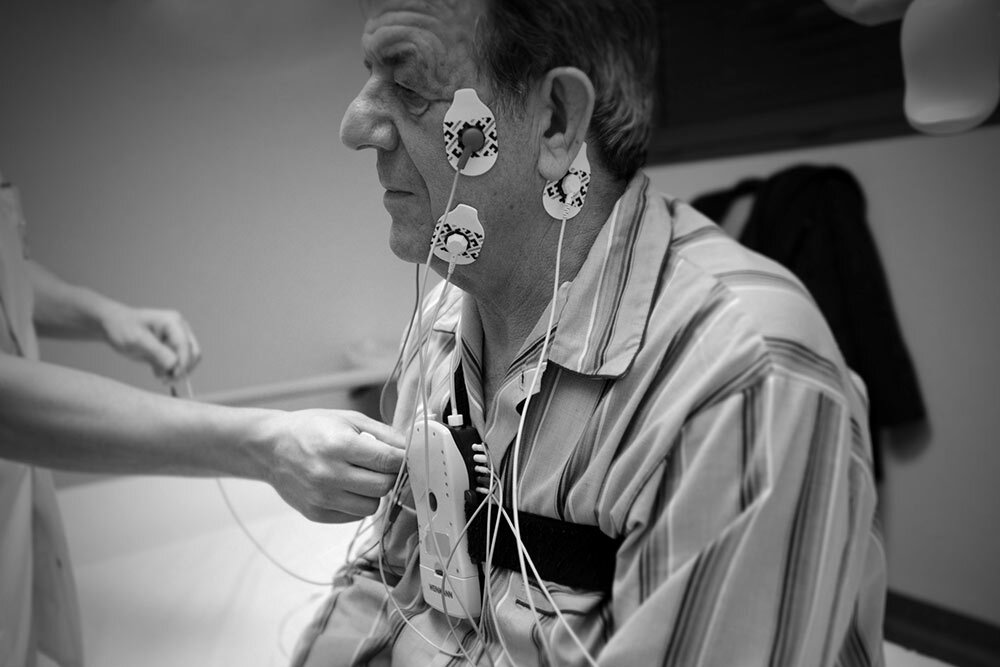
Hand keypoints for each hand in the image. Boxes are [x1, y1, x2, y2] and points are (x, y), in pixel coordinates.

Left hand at [101, 304, 201, 379]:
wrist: (112, 326)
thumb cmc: (122, 327)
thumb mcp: (137, 339)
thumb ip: (157, 352)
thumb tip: (174, 365)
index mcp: (173, 322)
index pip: (185, 345)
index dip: (183, 363)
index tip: (173, 376)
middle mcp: (180, 329)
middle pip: (193, 353)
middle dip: (183, 368)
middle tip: (167, 380)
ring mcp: (176, 339)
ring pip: (188, 360)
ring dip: (176, 371)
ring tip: (159, 376)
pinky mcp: (171, 349)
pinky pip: (178, 364)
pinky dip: (170, 371)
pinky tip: (156, 371)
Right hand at [258, 409, 404, 522]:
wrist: (271, 447)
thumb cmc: (312, 429)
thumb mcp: (349, 420)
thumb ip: (384, 434)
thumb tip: (411, 448)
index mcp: (339, 445)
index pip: (388, 460)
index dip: (403, 459)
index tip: (405, 456)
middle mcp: (330, 474)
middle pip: (383, 486)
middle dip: (389, 475)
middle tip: (380, 464)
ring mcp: (322, 497)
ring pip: (372, 505)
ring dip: (374, 492)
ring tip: (361, 475)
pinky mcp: (317, 514)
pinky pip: (354, 516)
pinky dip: (357, 502)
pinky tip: (346, 486)